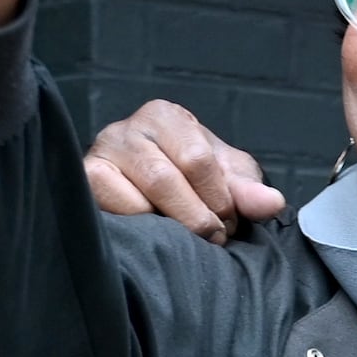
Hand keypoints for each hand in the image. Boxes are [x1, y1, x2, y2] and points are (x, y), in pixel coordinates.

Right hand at [87, 100, 286, 243]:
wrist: (152, 193)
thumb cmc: (191, 179)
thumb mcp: (226, 179)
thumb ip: (249, 190)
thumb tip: (271, 204)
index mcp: (164, 116)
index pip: (196, 159)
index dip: (218, 199)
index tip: (229, 222)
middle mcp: (126, 129)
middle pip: (165, 179)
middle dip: (196, 217)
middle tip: (213, 238)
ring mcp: (100, 154)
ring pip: (138, 196)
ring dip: (169, 226)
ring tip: (187, 239)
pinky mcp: (84, 182)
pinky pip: (110, 209)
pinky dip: (137, 226)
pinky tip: (152, 234)